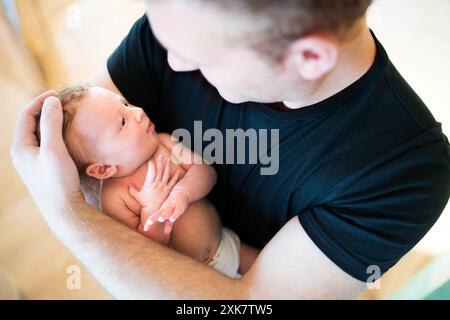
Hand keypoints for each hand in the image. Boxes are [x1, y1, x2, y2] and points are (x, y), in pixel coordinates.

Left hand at [10, 91, 83, 219]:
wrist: (64, 210)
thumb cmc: (58, 181)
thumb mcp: (54, 149)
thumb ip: (51, 123)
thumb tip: (51, 101)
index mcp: (20, 147)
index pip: (26, 114)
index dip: (40, 101)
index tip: (58, 94)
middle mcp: (22, 153)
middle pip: (31, 123)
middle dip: (46, 110)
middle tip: (64, 103)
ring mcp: (32, 161)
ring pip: (39, 134)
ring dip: (51, 122)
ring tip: (67, 115)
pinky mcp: (42, 167)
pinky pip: (46, 144)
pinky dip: (55, 134)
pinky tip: (68, 135)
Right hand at [129, 156, 180, 230]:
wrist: (152, 210)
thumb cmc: (144, 203)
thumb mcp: (136, 196)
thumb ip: (132, 190)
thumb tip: (129, 185)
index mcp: (149, 183)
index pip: (151, 170)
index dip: (151, 163)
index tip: (151, 158)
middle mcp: (157, 183)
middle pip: (159, 170)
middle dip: (160, 162)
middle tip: (161, 155)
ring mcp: (163, 186)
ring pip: (166, 174)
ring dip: (167, 166)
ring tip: (169, 159)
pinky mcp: (168, 190)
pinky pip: (173, 182)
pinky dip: (176, 176)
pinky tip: (178, 171)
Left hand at [143, 188, 189, 232]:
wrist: (181, 192)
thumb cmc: (174, 205)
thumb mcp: (171, 214)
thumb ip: (169, 224)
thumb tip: (166, 233)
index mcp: (162, 210)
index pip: (153, 217)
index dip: (149, 223)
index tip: (145, 229)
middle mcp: (165, 209)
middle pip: (158, 214)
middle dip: (153, 218)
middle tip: (148, 223)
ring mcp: (172, 207)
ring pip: (167, 211)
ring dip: (164, 215)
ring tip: (161, 219)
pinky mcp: (180, 206)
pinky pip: (177, 211)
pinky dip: (174, 215)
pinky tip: (172, 218)